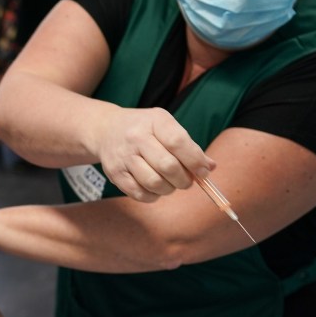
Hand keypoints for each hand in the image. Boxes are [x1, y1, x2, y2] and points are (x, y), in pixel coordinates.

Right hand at [94, 106, 214, 202]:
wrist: (106, 129)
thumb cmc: (144, 129)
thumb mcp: (166, 126)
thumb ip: (188, 145)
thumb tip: (210, 167)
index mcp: (154, 121)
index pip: (178, 142)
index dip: (195, 161)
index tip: (203, 171)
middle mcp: (136, 137)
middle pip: (167, 166)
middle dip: (184, 179)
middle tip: (186, 180)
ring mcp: (123, 156)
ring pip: (154, 183)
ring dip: (169, 189)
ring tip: (170, 183)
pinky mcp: (115, 173)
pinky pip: (140, 194)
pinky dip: (153, 195)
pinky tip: (155, 187)